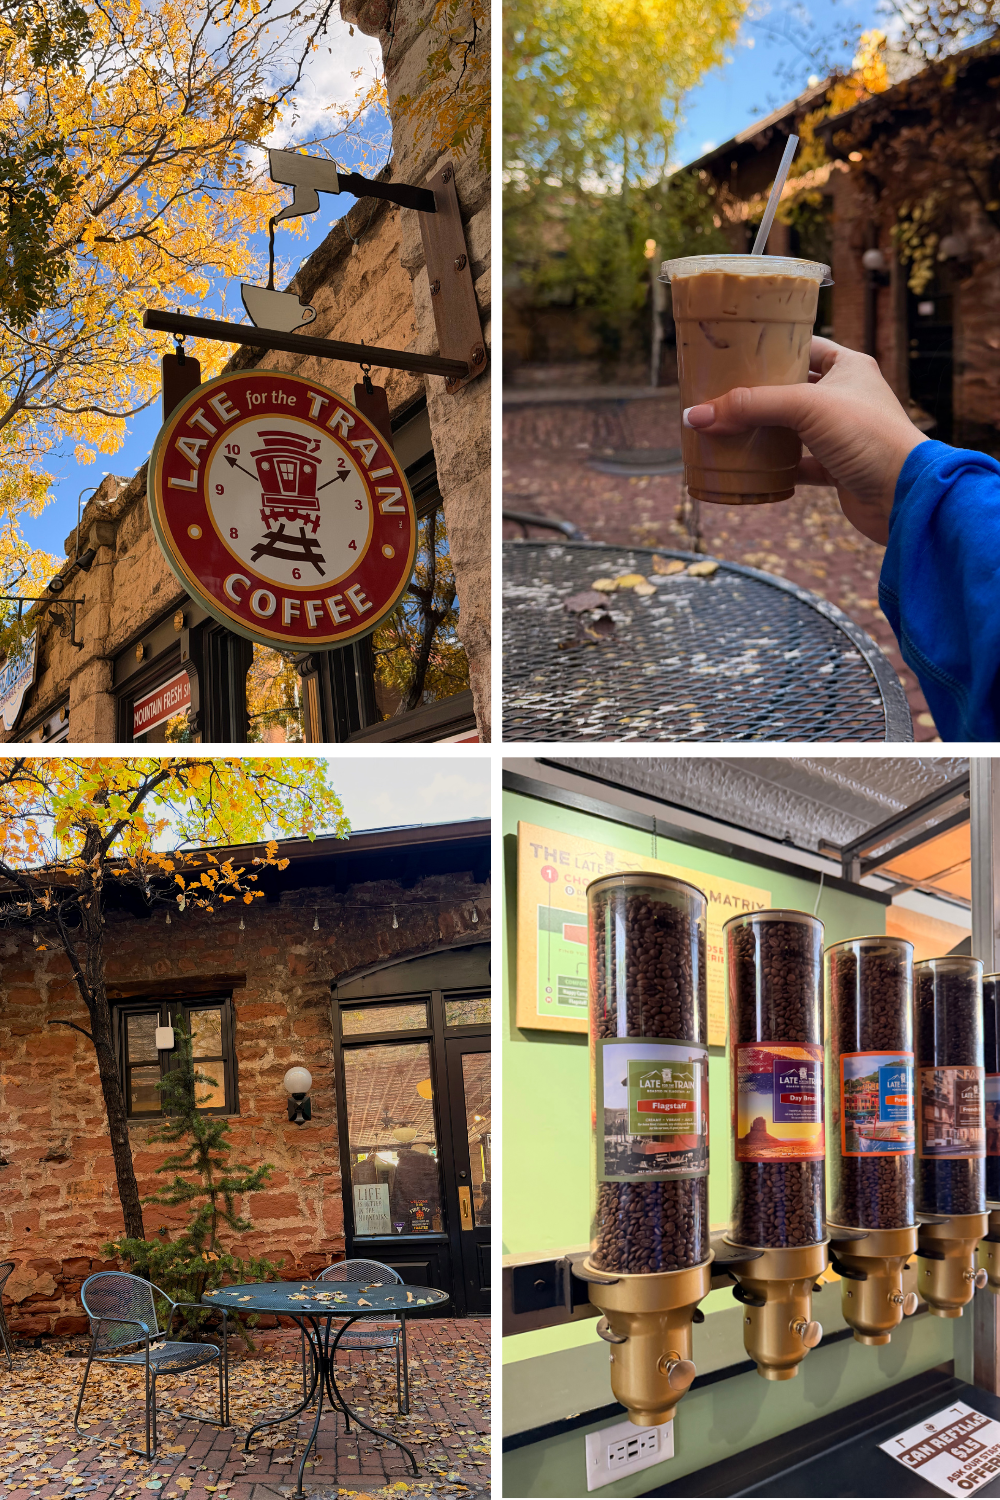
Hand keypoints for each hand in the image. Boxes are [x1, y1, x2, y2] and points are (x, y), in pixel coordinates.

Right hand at [683, 336, 927, 544]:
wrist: (903, 495)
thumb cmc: (867, 436)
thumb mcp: (805, 407)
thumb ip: (750, 406)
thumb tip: (694, 415)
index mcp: (850, 367)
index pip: (806, 345)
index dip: (774, 345)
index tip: (738, 350)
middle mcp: (847, 397)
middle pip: (793, 388)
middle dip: (759, 392)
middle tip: (721, 391)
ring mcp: (842, 435)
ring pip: (793, 428)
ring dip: (763, 430)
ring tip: (727, 427)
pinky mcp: (837, 469)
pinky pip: (797, 464)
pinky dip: (775, 468)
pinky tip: (750, 469)